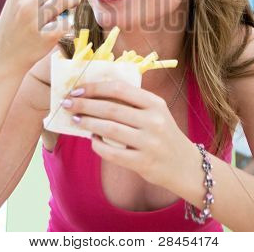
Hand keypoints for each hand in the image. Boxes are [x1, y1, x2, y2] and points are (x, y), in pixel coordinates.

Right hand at [0, 0, 94, 74]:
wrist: (3, 59)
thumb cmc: (16, 29)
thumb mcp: (21, 3)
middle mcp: (26, 1)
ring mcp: (34, 19)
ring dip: (74, 2)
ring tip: (68, 11)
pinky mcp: (45, 37)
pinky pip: (67, 23)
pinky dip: (66, 25)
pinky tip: (58, 29)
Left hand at [61, 80, 193, 190]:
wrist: (185, 165)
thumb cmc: (163, 133)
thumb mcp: (155, 112)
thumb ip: (132, 102)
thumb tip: (96, 94)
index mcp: (155, 103)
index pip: (120, 89)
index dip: (96, 88)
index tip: (78, 89)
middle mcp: (154, 121)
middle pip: (111, 108)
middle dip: (85, 104)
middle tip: (68, 103)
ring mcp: (149, 142)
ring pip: (110, 129)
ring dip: (88, 123)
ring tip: (75, 119)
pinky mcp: (144, 162)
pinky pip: (113, 153)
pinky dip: (98, 146)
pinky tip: (91, 140)